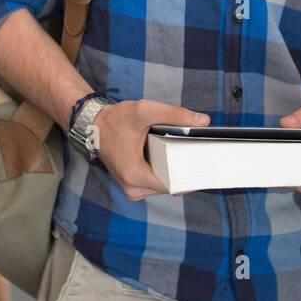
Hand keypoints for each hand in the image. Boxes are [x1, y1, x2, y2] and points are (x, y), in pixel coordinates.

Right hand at [89, 100, 207, 200]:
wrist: (94, 125)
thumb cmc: (116, 119)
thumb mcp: (145, 110)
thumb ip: (175, 114)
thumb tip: (203, 120)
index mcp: (135, 175)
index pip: (174, 185)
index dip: (192, 175)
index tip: (206, 164)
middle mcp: (133, 188)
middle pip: (172, 186)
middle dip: (186, 171)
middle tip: (199, 154)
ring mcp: (133, 189)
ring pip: (166, 186)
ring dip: (176, 172)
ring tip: (185, 154)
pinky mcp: (134, 185)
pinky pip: (158, 183)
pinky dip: (166, 172)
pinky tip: (172, 159)